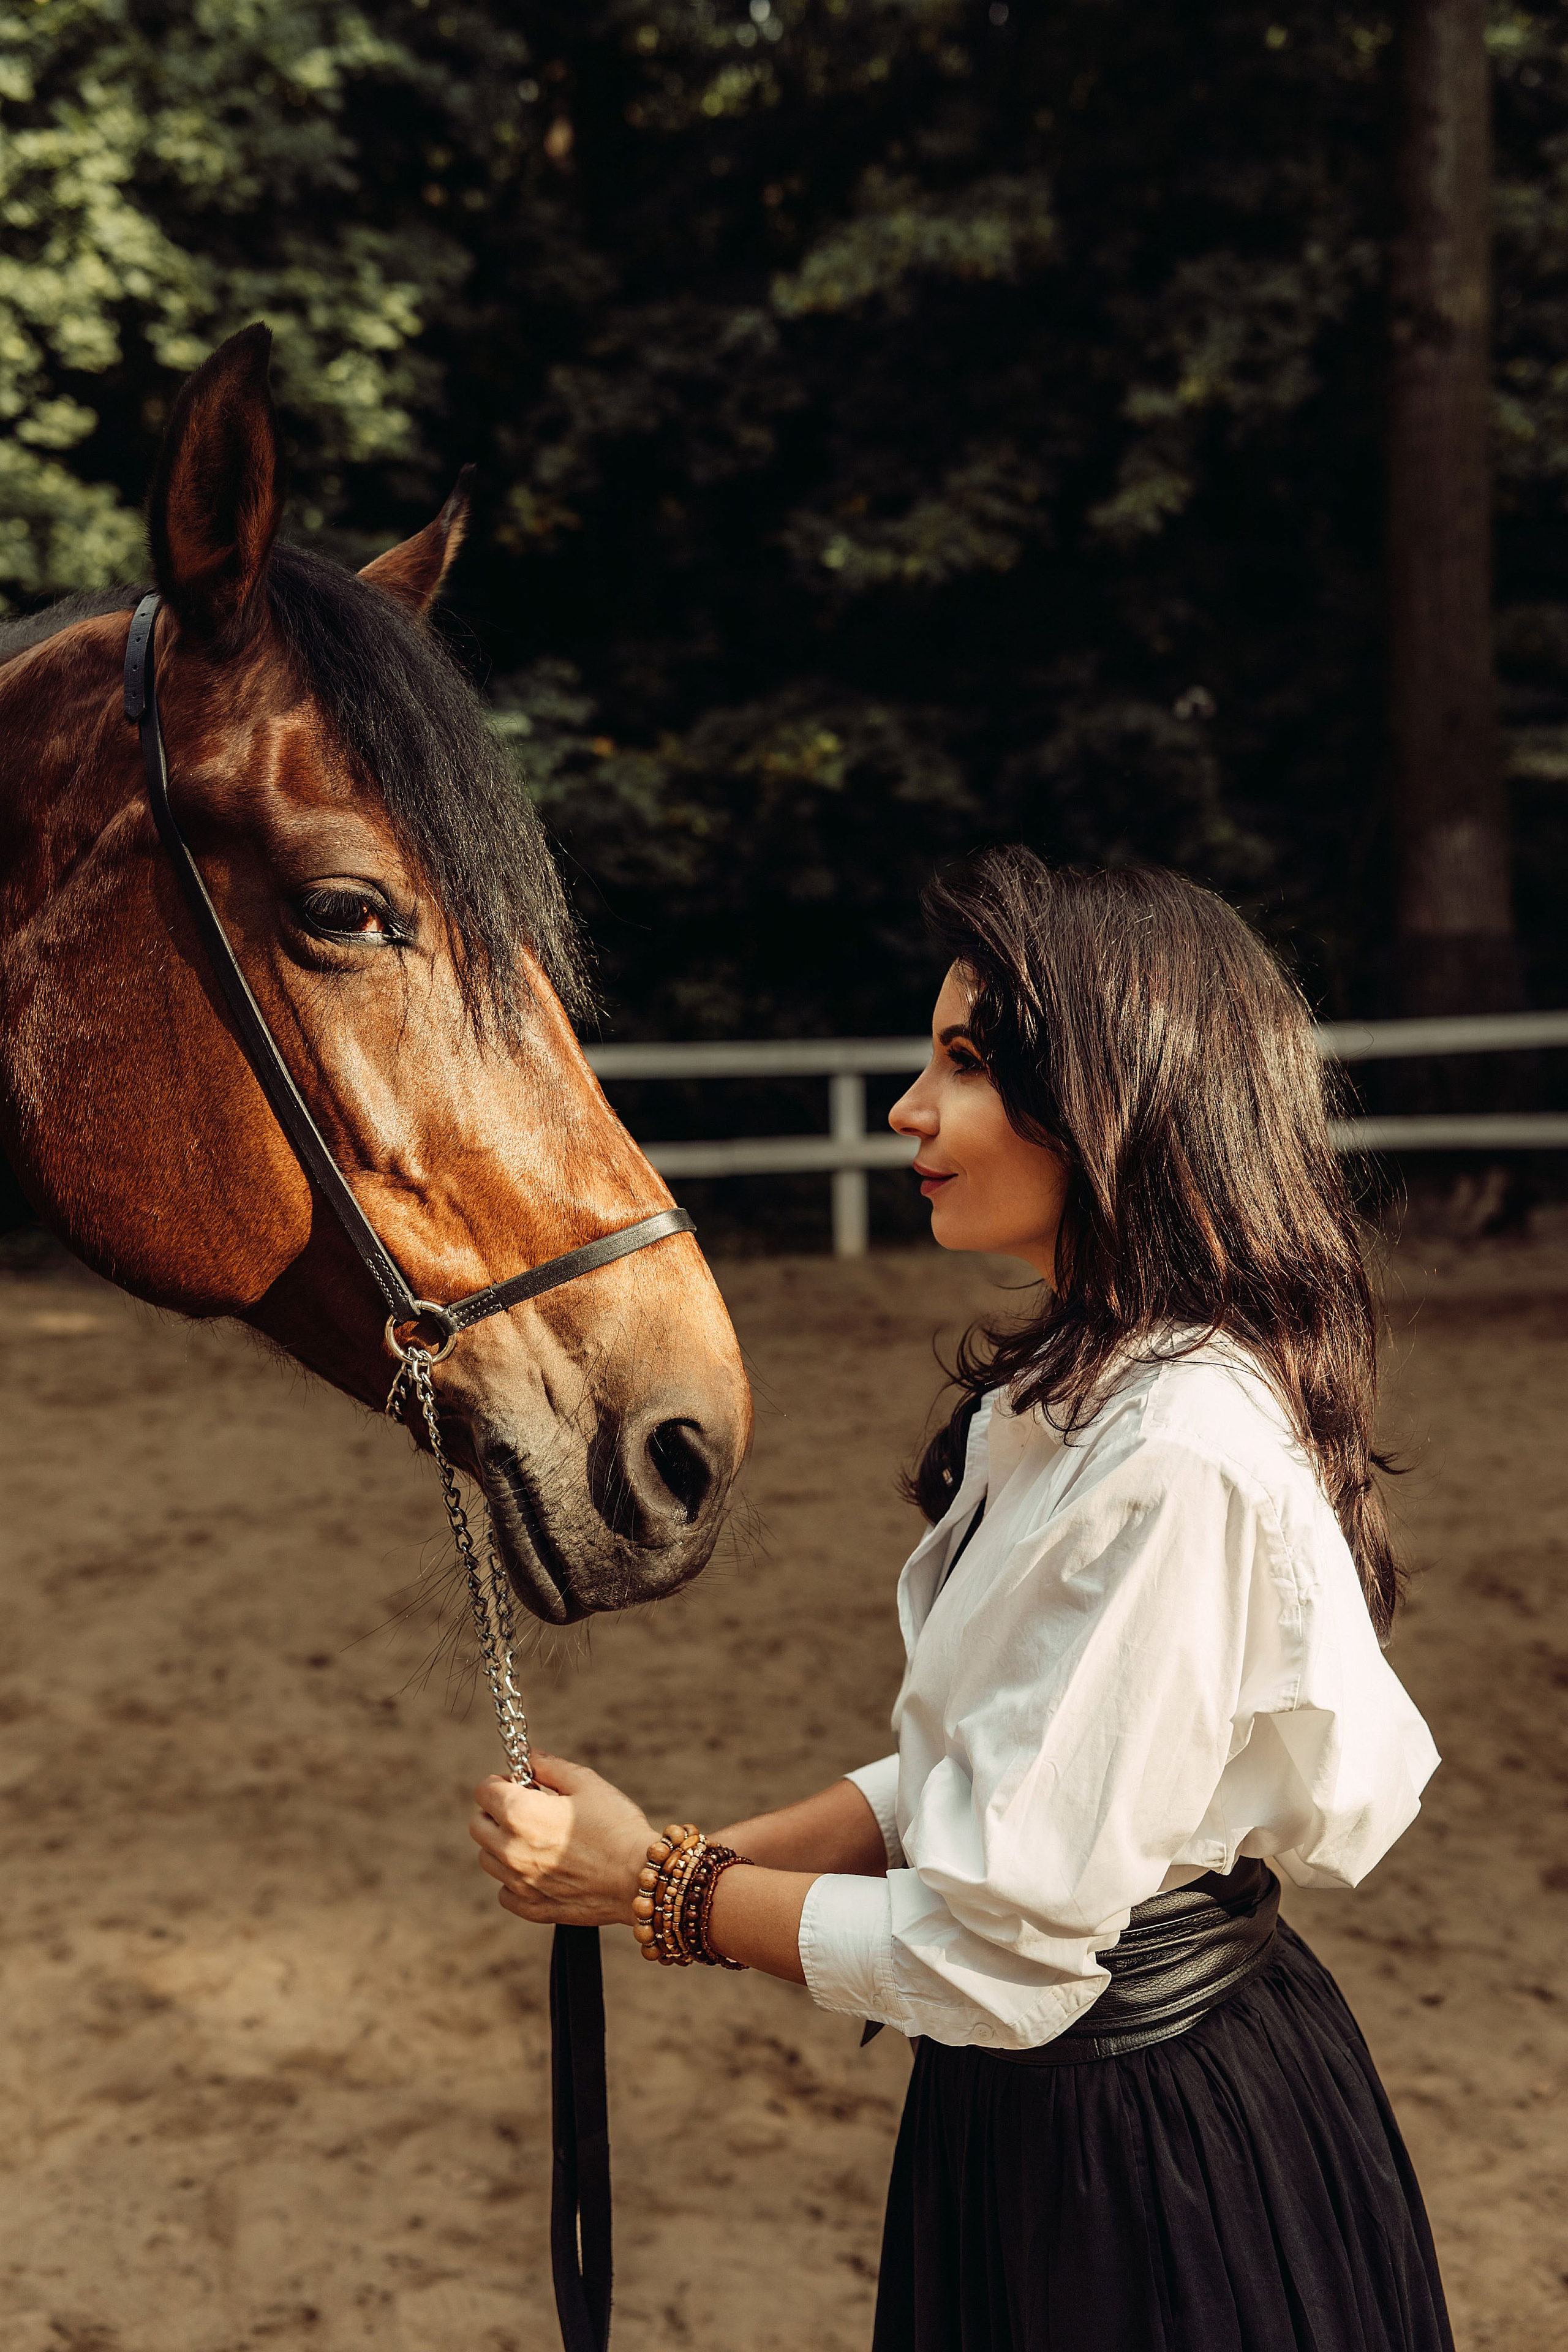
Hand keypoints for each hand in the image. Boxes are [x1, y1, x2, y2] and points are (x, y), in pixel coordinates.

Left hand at [468, 1754, 652, 1927]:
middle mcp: (511, 1850)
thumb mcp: (586, 1782)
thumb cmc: (616, 1825)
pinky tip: (541, 1868)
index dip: (500, 1782)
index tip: (521, 1784)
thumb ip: (548, 1766)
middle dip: (495, 1812)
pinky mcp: (532, 1908)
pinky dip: (514, 1879)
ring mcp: (519, 1883)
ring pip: (488, 1859)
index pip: (483, 1791)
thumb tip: (527, 1757)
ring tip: (538, 1839)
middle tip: (527, 1809)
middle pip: (478, 1826)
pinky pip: (505, 1892)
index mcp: (520, 1814)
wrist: (640, 1877)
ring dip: (502, 1844)